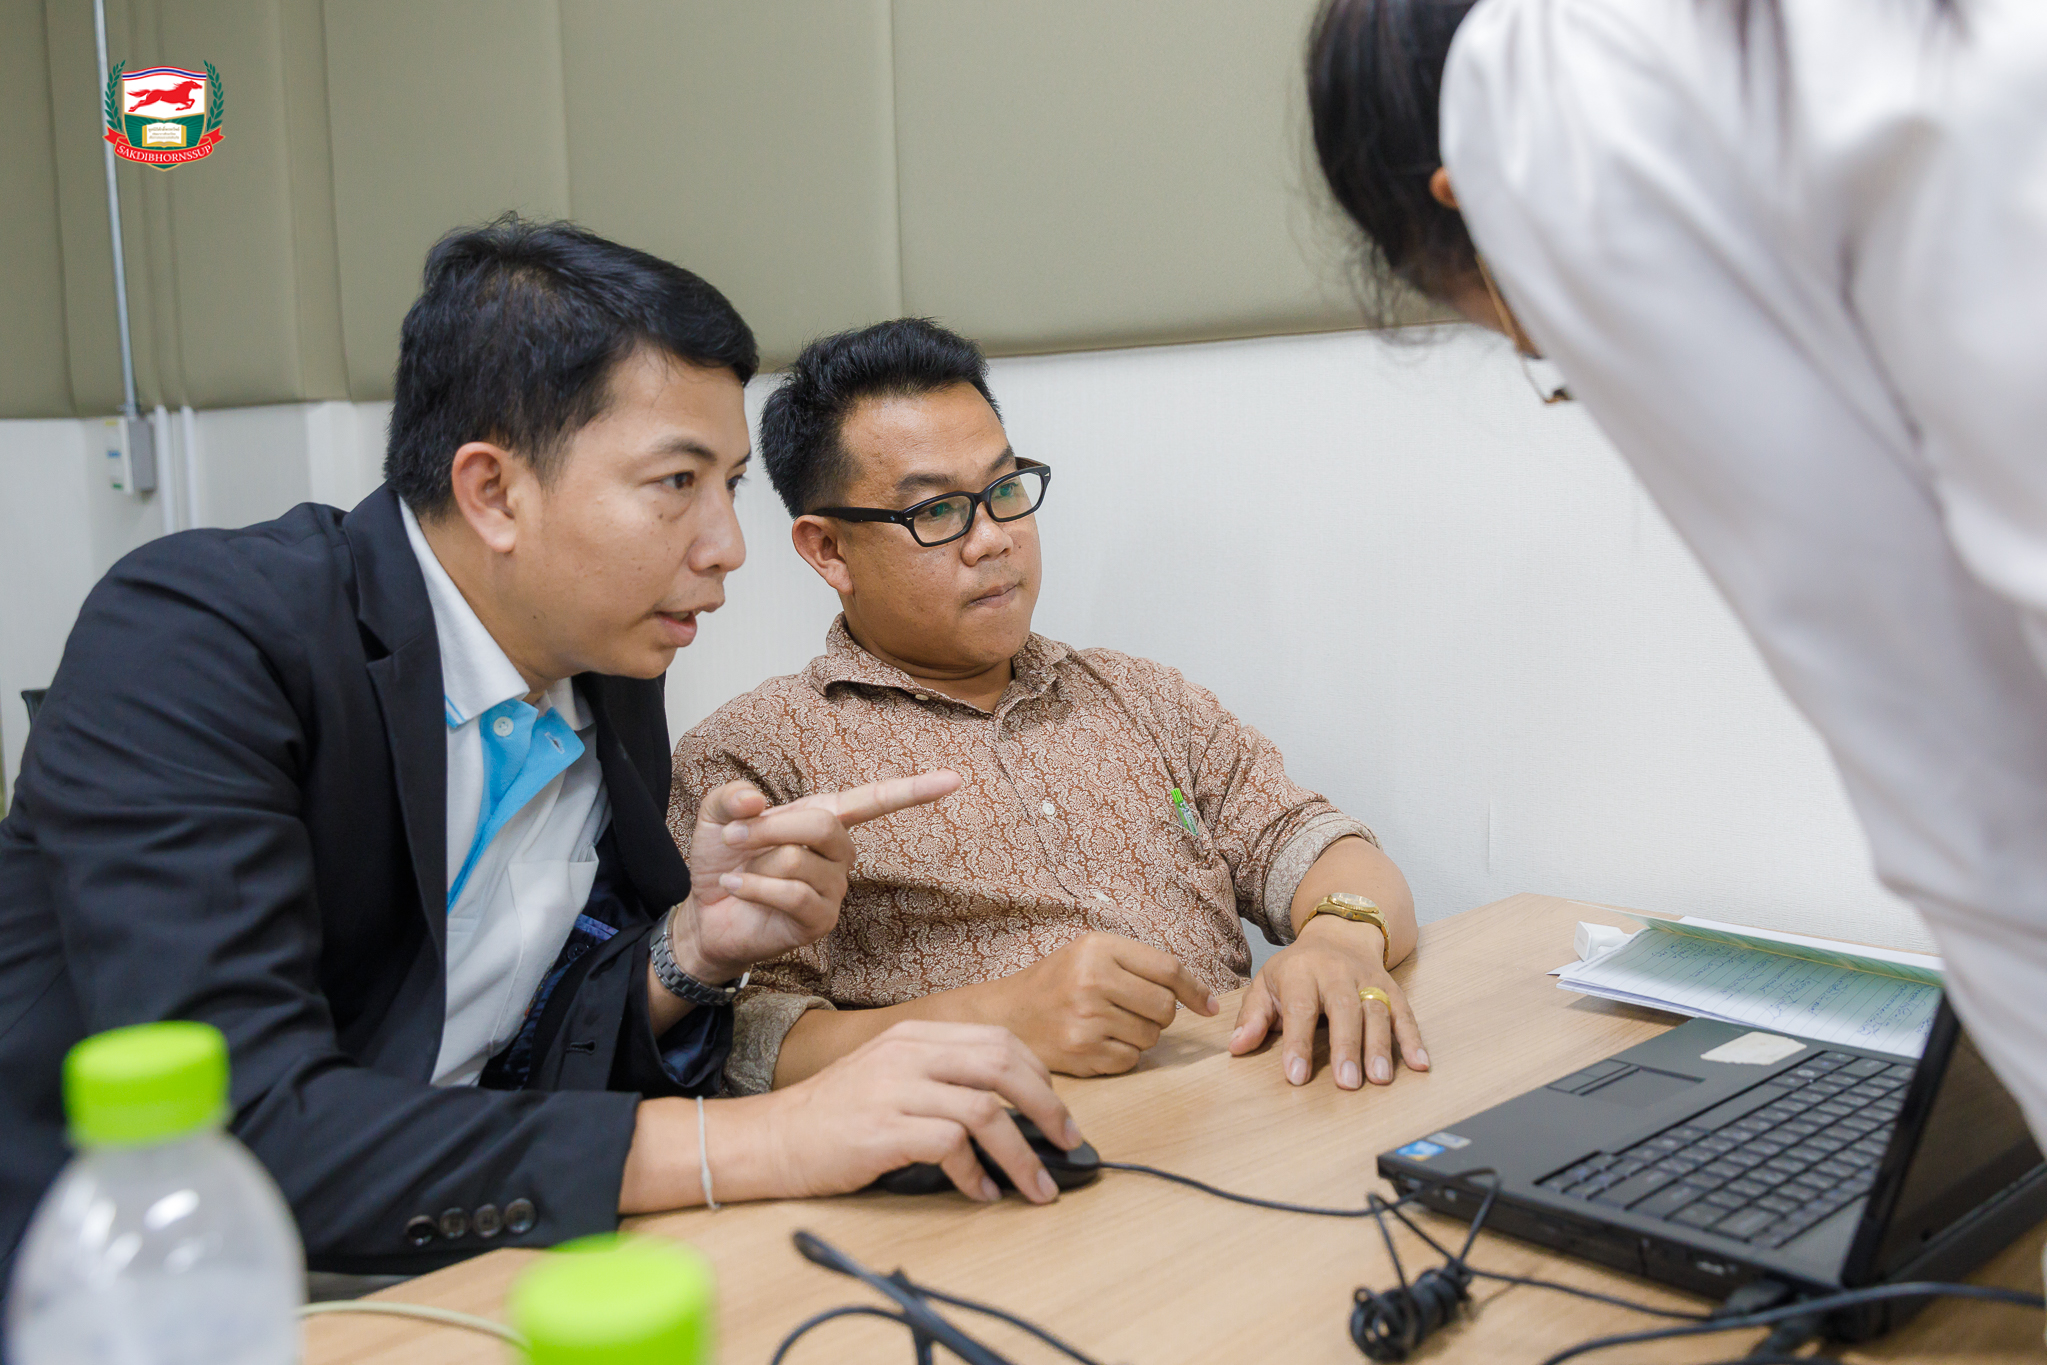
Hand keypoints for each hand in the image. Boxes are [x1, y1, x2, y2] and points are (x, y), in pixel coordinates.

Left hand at [668, 771, 960, 981]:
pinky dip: (755, 888)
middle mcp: (839, 853)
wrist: (706, 913)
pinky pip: (794, 895)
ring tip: (739, 873)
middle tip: (735, 837)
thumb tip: (755, 801)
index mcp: (826, 818)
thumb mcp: (719, 816)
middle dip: (770, 828)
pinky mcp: (820, 921)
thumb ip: (733, 796)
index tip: (954, 780)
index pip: (876, 800)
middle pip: (823, 825)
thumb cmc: (725, 860)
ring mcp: (834, 889)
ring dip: (755, 864)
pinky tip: (737, 889)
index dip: (915, 790)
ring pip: (799, 861)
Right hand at [764, 1021, 1081, 1202]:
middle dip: (1048, 1108)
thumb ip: (940, 1077)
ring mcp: (895, 1089)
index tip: (1057, 1110)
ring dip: (1022, 1154)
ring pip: (986, 1111)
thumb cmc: (834, 1115)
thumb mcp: (888, 1073)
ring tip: (1036, 1187)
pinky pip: (952, 1147)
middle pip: (1004, 1067)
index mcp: (915, 1034)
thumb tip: (1009, 1111)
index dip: (1039, 1076)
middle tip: (1068, 1143)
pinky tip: (980, 1193)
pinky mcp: (884, 1130)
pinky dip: (975, 1175)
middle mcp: (909, 1053)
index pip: (999, 1041)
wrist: (772, 1139)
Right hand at [986, 932, 1217, 1075]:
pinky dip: (1123, 1054)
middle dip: (1160, 1013)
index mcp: (1098, 948)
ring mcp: (1087, 1019)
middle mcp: (1092, 981)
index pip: (1168, 969)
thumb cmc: (1057, 982)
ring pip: (1151, 1037)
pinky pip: (1131, 1060)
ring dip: (1141, 1035)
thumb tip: (1206, 1001)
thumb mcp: (1092, 952)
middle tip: (1135, 1010)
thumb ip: (1143, 965)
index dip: (1196, 989)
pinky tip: (1099, 1041)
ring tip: (1110, 1023)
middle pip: (1165, 1007)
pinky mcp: (1082, 1053)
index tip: (1208, 1006)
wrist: (1007, 1014)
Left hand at [1228, 916, 1427, 1088]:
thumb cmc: (1297, 969)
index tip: (1296, 1076)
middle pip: (1344, 1010)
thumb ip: (1253, 1016)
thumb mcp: (1267, 984)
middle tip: (1347, 1084)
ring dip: (1381, 1047)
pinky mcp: (1392, 988)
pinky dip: (1414, 1039)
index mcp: (1302, 973)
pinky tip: (1420, 1065)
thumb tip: (1237, 1047)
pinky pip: (1405, 1013)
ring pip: (1377, 1012)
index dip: (1298, 1043)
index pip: (1300, 1009)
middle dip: (1346, 1047)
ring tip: (1380, 1080)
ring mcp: (1368, 980)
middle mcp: (1337, 974)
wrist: (1339, 933)